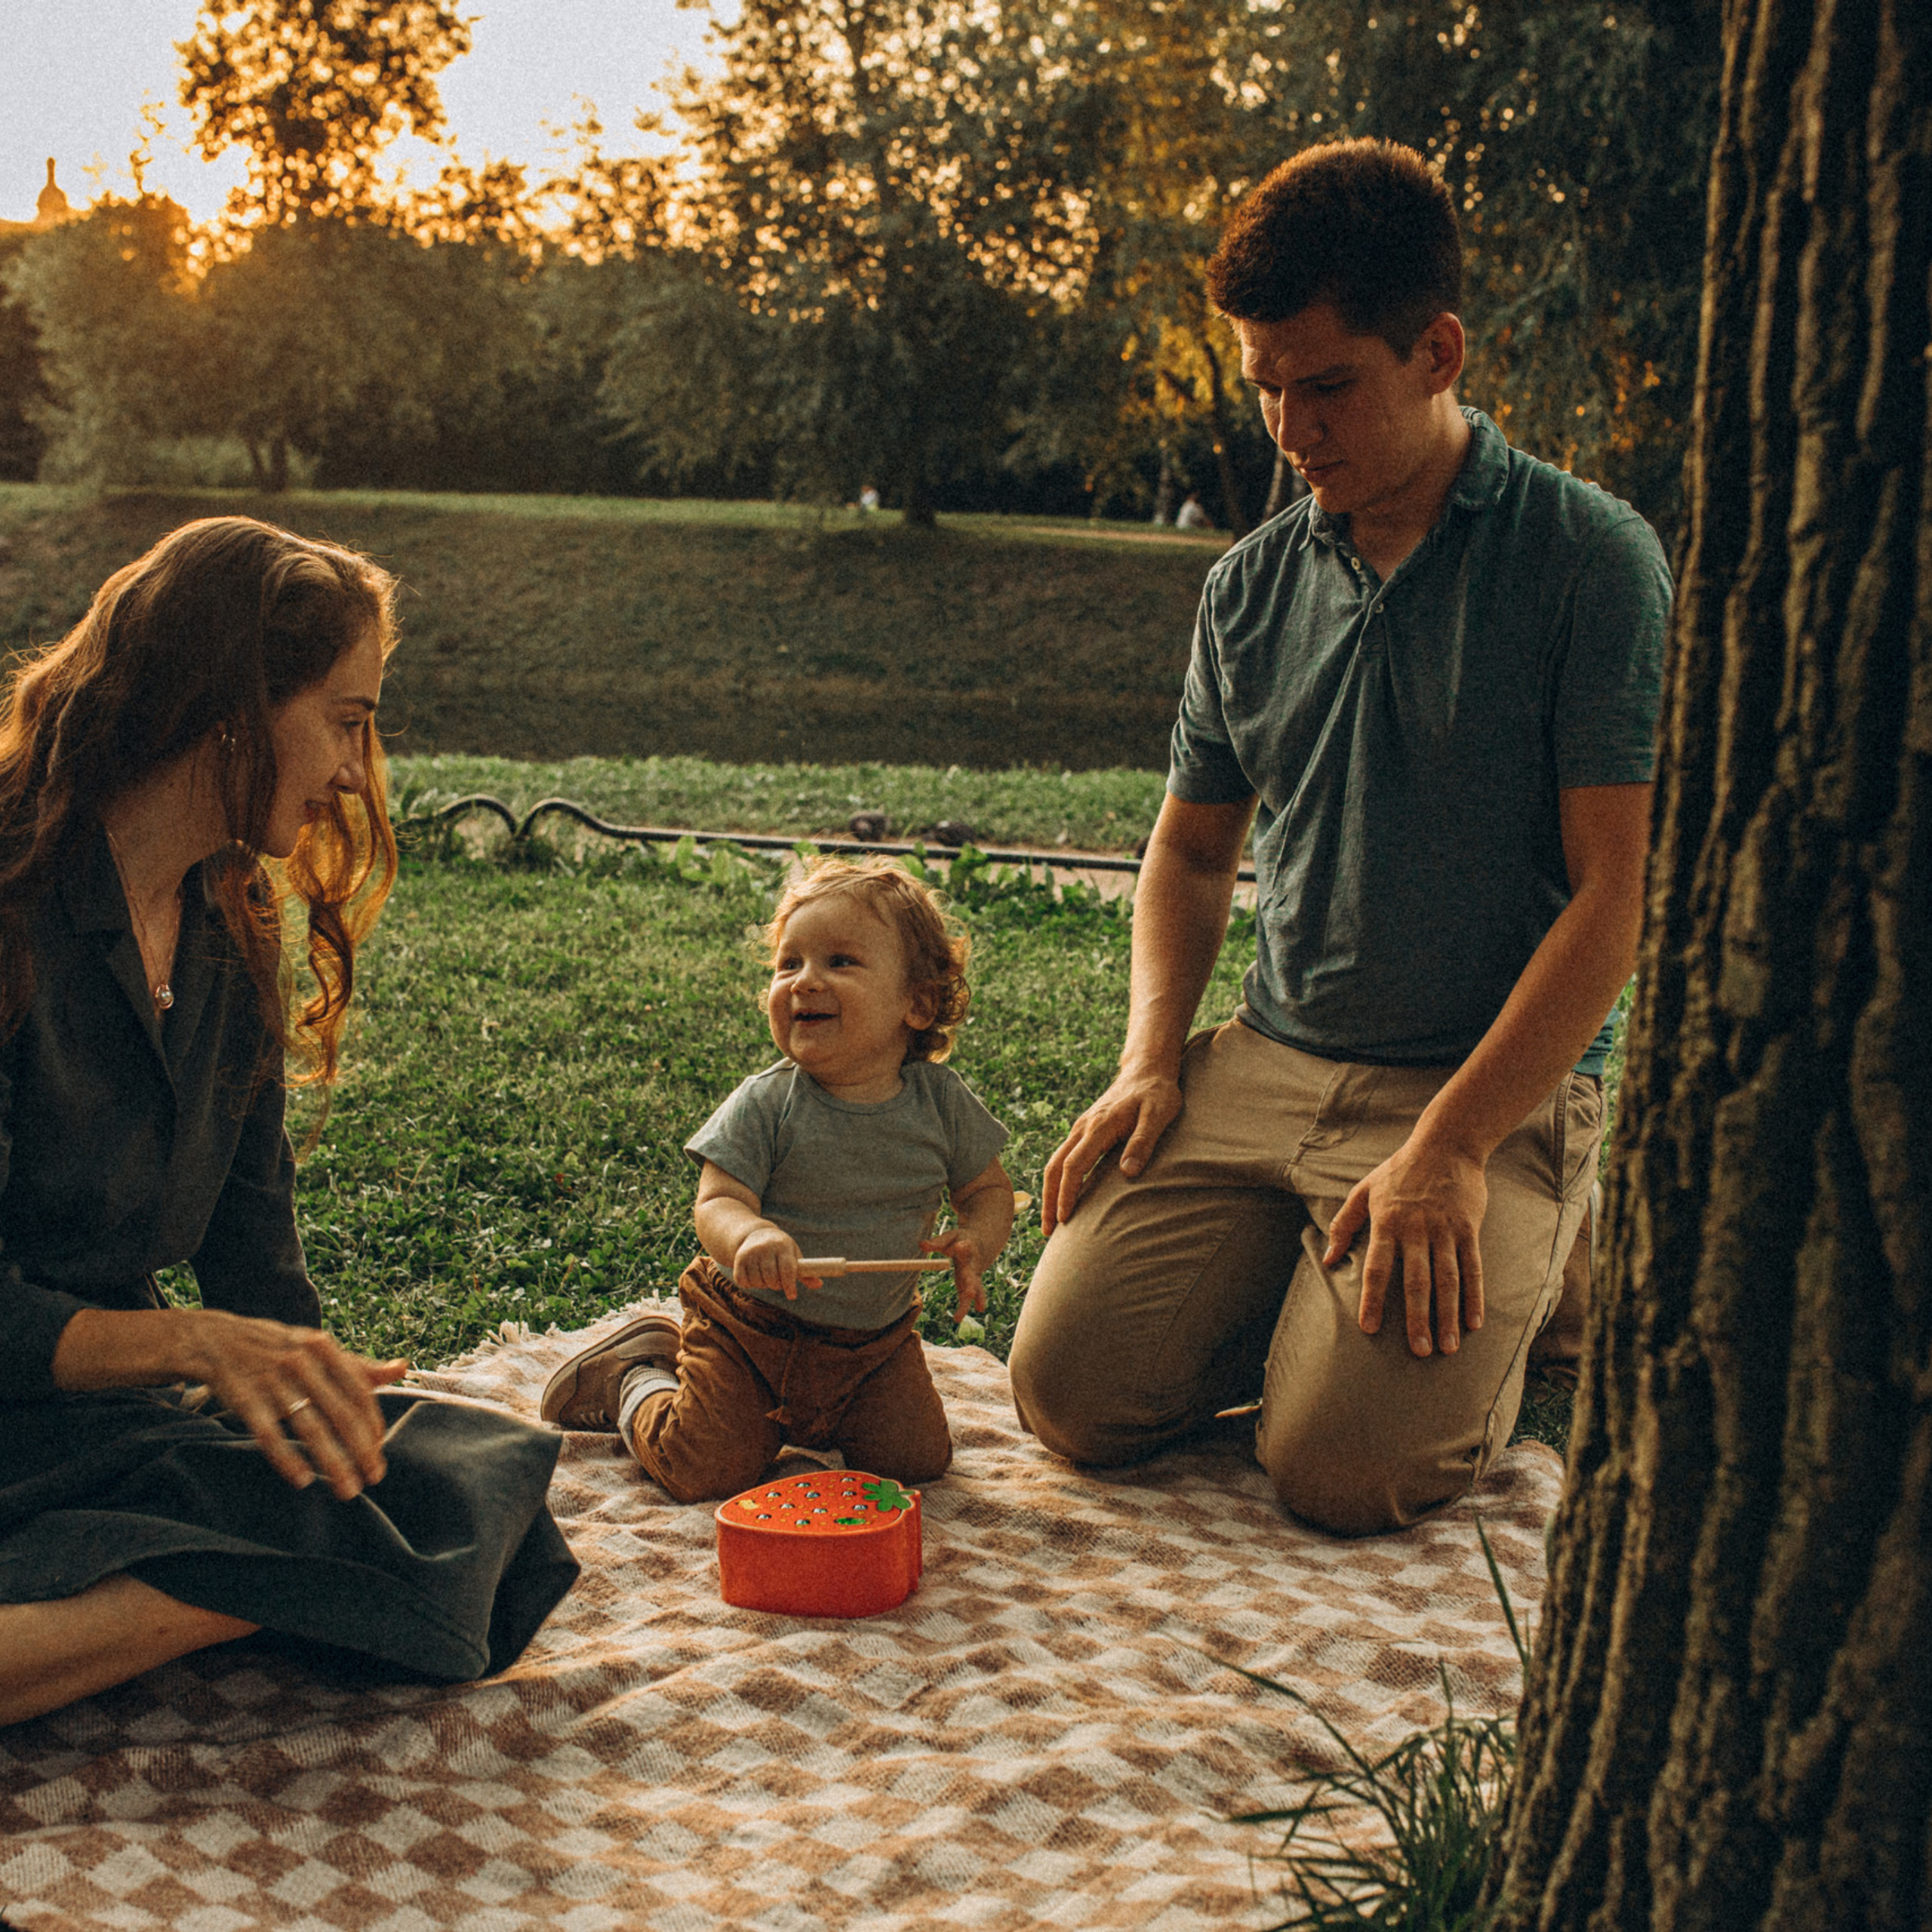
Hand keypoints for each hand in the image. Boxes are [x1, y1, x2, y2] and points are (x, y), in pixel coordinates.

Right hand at [183, 1309, 407, 1499]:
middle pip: (341, 1413)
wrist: (215, 1339)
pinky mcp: (245, 1399)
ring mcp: (273, 1381)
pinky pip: (269, 1434)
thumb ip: (359, 1365)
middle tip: (374, 1477)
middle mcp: (302, 1362)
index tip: (380, 1450)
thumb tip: (403, 1369)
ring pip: (310, 1428)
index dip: (373, 1424)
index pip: (360, 1392)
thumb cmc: (277, 1348)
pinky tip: (303, 1480)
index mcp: (324, 1349)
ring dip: (333, 1462)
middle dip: (362, 1450)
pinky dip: (287, 1459)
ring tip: (347, 1489)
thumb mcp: (318, 1347)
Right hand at [732, 1222, 821, 1299]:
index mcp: (783, 1246)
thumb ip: (805, 1272)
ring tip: (765, 1276)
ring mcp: (751, 1252)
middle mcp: (766, 1247)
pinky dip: (749, 1284)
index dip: (790, 1285)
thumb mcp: (793, 1255)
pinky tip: (753, 1276)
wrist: (755, 1234)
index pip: (787, 1269)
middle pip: (772, 1278)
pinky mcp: (739, 1258)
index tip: (792, 1296)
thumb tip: (819, 1284)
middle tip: (777, 1282)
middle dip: (776, 1285)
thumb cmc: (781, 1250)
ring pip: (757, 1282)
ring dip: (762, 1285)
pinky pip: (743, 1281)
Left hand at [919, 1229, 986, 1320]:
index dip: (963, 1248)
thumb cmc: (961, 1240)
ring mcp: (974, 1275)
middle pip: (971, 1275)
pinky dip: (976, 1302)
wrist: (982, 1244)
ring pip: (975, 1288)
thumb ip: (936, 1242)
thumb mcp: (950, 1237)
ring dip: (975, 1297)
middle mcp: (972, 1264)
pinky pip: (975, 1294)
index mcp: (967, 1248)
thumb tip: (921, 1245)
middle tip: (970, 1291)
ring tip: (978, 1308)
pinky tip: (974, 1311)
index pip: (966, 1248)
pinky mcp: (973, 1284)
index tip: (960, 1246)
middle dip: (970, 1284)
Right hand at [1042, 1067, 1182, 1232]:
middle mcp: (1083, 1127)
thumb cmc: (1157, 1094)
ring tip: (1050, 1223)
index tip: (1065, 1219)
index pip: (1074, 1165)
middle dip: (1049, 1200)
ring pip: (1055, 1162)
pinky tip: (1062, 1197)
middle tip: (1048, 1231)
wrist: (1147, 1069)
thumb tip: (1128, 1172)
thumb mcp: (1159, 1115)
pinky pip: (1064, 1157)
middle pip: (1054, 1167)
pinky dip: (1057, 1180)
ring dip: (1050, 1192)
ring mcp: (1081, 1128)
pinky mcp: (1085, 1130)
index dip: (1067, 1193)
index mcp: (1099, 1126)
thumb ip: (1143, 1142)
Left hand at [1323, 1135, 1488, 1356]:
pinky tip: (1475, 1322)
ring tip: (1448, 1346)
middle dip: (1417, 1318)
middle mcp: (1416, 1229)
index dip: (1373, 1298)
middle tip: (1420, 1352)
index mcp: (1387, 1223)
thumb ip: (1345, 1225)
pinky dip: (1475, 1296)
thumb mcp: (1364, 1191)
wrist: (1446, 1144)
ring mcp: (1445, 1230)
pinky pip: (1473, 1267)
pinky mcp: (1468, 1228)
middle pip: (1417, 1281)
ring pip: (1448, 1280)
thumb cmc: (1400, 1171)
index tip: (1369, 1328)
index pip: (1377, 1267)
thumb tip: (1330, 1260)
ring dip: (1449, 1315)